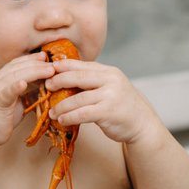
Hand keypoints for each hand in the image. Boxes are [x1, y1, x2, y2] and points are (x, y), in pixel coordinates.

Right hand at [0, 53, 55, 148]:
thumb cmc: (2, 119)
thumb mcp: (17, 101)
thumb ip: (27, 91)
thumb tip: (45, 83)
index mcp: (0, 79)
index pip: (17, 63)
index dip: (32, 59)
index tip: (46, 57)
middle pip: (18, 67)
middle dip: (37, 64)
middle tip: (54, 64)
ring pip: (14, 76)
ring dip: (33, 72)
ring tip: (49, 70)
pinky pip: (6, 93)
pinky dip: (15, 86)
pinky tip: (24, 83)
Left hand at [45, 59, 161, 144]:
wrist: (142, 123)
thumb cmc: (122, 105)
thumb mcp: (110, 87)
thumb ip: (93, 81)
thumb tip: (65, 77)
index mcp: (109, 72)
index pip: (82, 65)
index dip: (63, 66)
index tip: (49, 70)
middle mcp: (110, 80)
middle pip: (77, 77)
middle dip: (58, 81)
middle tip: (47, 87)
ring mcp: (110, 95)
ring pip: (77, 98)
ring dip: (61, 105)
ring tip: (51, 111)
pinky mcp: (108, 111)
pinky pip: (82, 113)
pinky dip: (69, 117)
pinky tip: (61, 120)